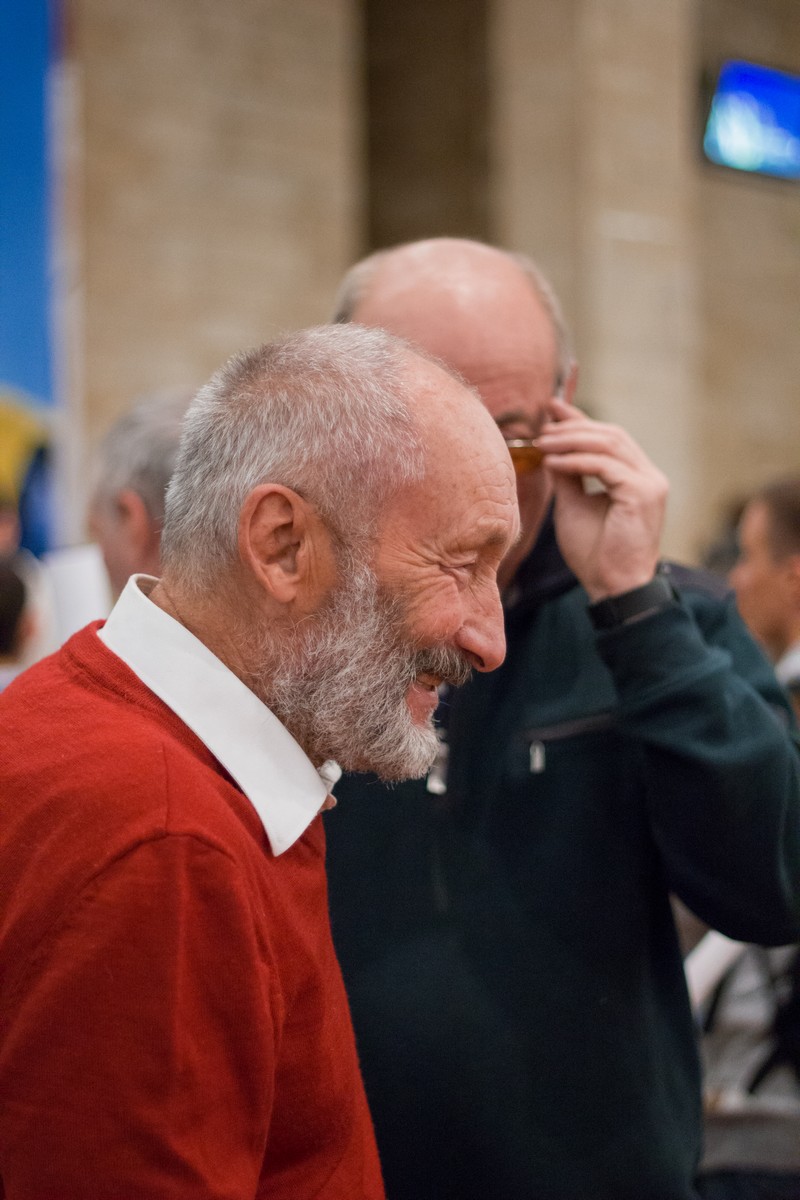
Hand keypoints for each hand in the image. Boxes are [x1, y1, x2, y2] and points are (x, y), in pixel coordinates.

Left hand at [536, 398, 667, 600]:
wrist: (613, 587)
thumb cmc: (595, 553)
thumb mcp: (574, 506)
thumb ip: (568, 477)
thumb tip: (550, 449)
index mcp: (636, 477)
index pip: (609, 438)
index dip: (581, 420)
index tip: (552, 408)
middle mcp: (649, 475)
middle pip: (611, 434)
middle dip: (574, 426)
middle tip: (543, 426)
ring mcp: (650, 483)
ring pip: (609, 444)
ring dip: (572, 440)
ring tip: (543, 442)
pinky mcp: (643, 494)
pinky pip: (605, 466)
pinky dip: (576, 461)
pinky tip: (553, 462)